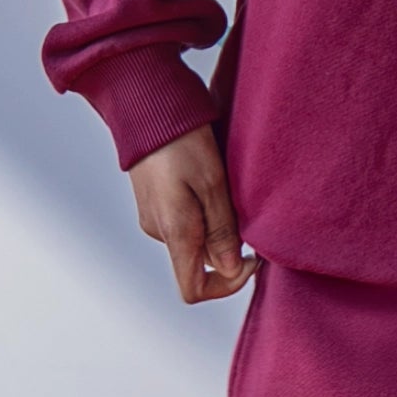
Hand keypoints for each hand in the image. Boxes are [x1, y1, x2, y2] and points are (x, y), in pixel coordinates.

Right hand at [127, 125, 257, 302]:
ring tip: (228, 190)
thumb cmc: (181, 139)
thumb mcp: (213, 182)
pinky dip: (204, 213)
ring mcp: (154, 218)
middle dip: (229, 249)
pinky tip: (211, 183)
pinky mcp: (154, 204)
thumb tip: (229, 270)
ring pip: (195, 241)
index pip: (194, 290)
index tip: (250, 259)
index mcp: (174, 231)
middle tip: (249, 216)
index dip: (227, 286)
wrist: (145, 107)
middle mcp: (159, 231)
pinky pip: (184, 222)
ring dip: (218, 227)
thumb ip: (222, 230)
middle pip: (199, 264)